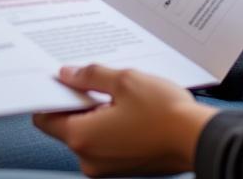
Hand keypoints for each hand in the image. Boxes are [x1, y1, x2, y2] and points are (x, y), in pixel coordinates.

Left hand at [34, 65, 217, 176]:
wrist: (197, 140)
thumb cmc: (163, 112)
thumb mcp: (125, 81)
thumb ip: (91, 76)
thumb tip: (68, 74)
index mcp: (83, 137)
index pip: (46, 118)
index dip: (50, 95)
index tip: (59, 77)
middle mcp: (89, 159)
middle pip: (67, 125)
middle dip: (78, 100)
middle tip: (94, 76)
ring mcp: (105, 167)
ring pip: (88, 132)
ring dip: (97, 111)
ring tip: (119, 90)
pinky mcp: (121, 167)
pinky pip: (105, 142)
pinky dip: (110, 124)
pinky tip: (129, 106)